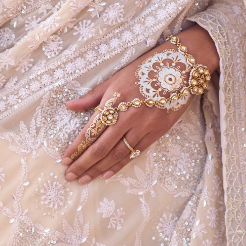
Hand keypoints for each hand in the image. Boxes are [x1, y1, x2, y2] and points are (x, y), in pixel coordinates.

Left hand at [61, 26, 218, 184]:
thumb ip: (92, 97)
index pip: (91, 131)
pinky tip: (108, 174)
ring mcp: (144, 126)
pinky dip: (120, 164)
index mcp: (114, 102)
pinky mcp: (158, 131)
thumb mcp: (114, 79)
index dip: (77, 147)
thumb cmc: (143, 69)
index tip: (65, 160)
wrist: (180, 67)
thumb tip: (69, 106)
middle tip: (70, 176)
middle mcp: (128, 116)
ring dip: (99, 168)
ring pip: (118, 153)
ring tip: (85, 179)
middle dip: (84, 163)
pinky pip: (136, 152)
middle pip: (101, 146)